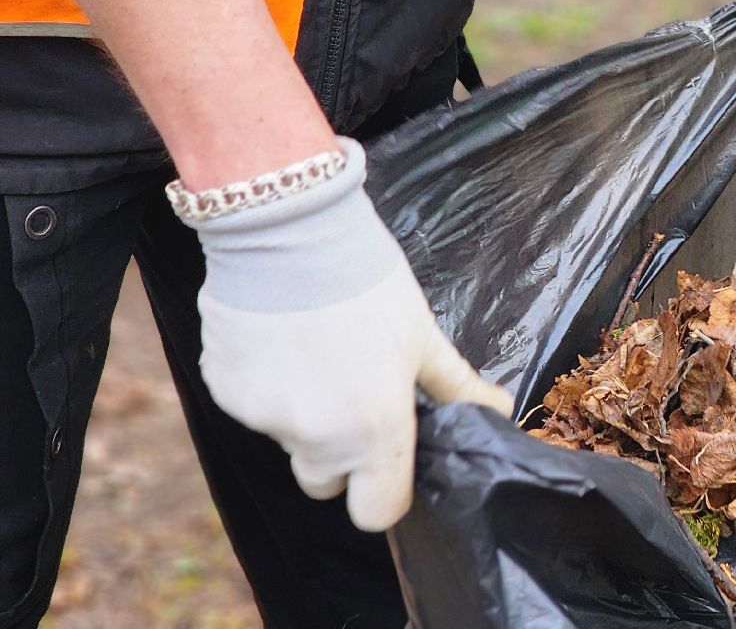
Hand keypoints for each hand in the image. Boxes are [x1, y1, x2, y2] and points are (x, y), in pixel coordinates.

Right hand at [187, 138, 511, 531]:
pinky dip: (268, 386)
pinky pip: (253, 408)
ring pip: (290, 439)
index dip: (387, 490)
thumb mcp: (423, 337)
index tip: (393, 459)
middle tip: (357, 391)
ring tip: (321, 349)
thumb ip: (456, 386)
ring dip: (305, 413)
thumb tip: (498, 410)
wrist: (289, 235)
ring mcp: (265, 419)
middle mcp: (316, 439)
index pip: (378, 511)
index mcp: (374, 432)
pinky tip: (284, 338)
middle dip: (343, 454)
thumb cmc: (368, 284)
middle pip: (327, 481)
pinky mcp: (225, 393)